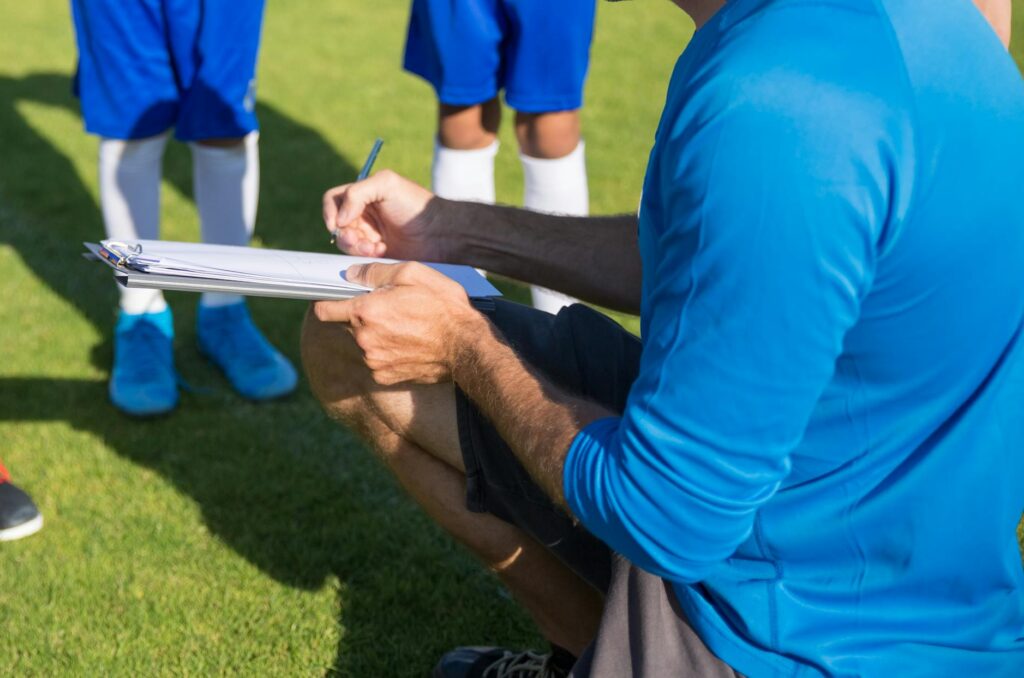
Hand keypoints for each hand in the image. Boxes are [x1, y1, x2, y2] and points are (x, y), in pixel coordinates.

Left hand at [312, 262, 485, 384]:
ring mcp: (373, 361)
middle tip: (391, 308)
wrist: (466, 348)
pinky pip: (376, 360)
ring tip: (405, 326)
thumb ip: (375, 272)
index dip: (326, 302)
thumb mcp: (413, 274)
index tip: (335, 299)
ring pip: (363, 343)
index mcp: (365, 311)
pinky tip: (408, 344)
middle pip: (348, 324)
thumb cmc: (443, 307)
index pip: (324, 310)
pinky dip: (386, 352)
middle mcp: (364, 339)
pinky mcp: (385, 377)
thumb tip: (352, 274)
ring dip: (376, 334)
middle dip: (363, 315)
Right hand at [322, 170, 445, 260]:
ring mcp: (369, 234)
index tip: (338, 224)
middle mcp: (364, 214)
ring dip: (355, 246)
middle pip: (337, 225)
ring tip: (374, 247)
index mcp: (364, 195)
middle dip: (345, 234)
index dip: (330, 212)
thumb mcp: (386, 184)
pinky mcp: (376, 253)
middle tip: (358, 239)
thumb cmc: (416, 205)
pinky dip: (364, 256)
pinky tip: (381, 252)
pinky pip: (358, 258)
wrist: (439, 233)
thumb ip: (357, 193)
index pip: (334, 200)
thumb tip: (338, 219)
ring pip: (346, 243)